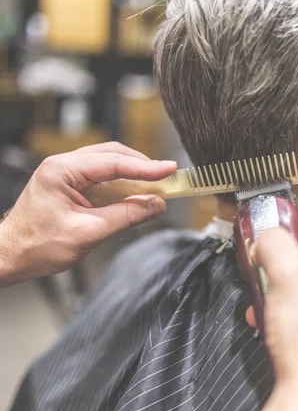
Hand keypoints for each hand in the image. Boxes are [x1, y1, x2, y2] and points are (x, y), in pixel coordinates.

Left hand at [0, 142, 176, 284]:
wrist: (11, 256)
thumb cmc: (37, 246)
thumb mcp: (87, 233)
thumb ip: (125, 215)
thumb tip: (154, 204)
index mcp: (61, 171)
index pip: (113, 162)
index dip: (145, 166)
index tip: (169, 170)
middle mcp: (62, 165)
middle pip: (111, 155)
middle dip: (141, 165)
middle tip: (166, 177)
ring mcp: (64, 172)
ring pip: (107, 162)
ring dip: (131, 172)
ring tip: (154, 184)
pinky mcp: (68, 183)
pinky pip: (100, 175)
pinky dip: (120, 181)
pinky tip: (133, 191)